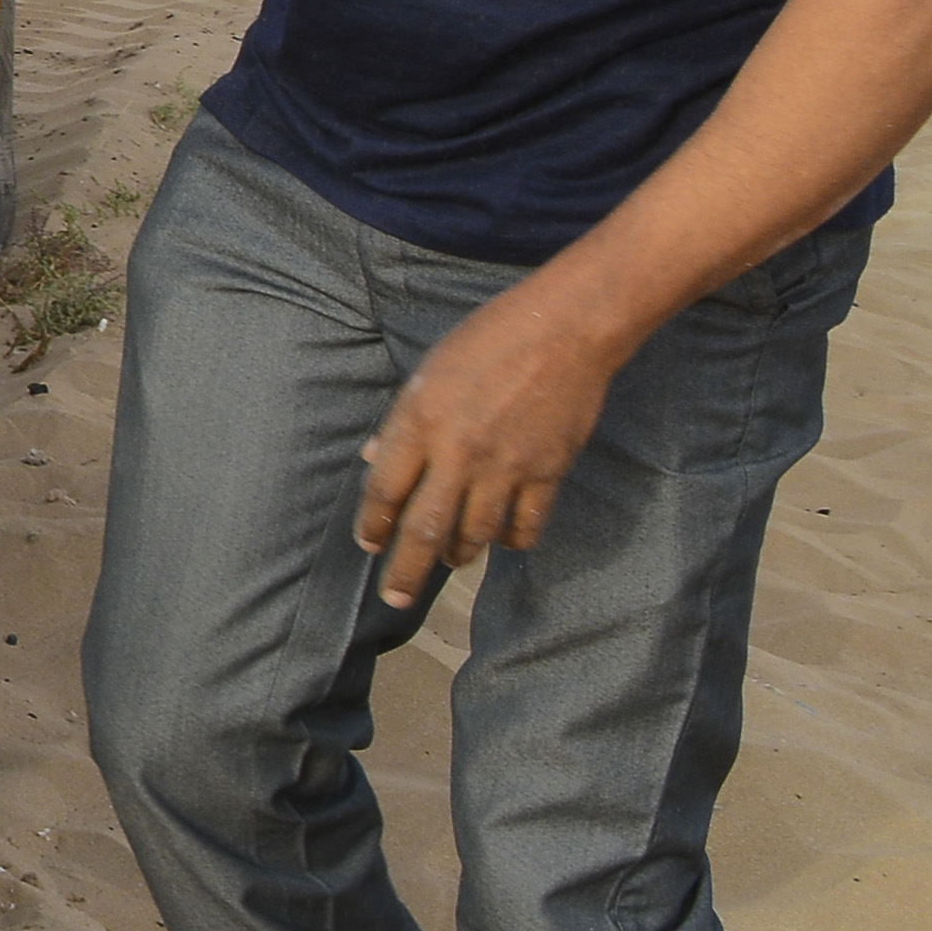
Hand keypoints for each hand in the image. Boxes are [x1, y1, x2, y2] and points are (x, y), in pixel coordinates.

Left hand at [356, 274, 629, 604]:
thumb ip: (402, 421)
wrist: (563, 330)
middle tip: (394, 600)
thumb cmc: (488, 340)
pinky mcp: (547, 472)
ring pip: (475, 534)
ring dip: (458, 555)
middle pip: (425, 528)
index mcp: (420, 421)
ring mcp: (505, 466)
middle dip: (406, 570)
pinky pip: (525, 525)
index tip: (368, 544)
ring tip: (450, 561)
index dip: (373, 524)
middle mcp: (459, 451)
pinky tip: (503, 540)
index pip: (385, 490)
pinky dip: (511, 540)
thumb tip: (375, 459)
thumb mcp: (429, 372)